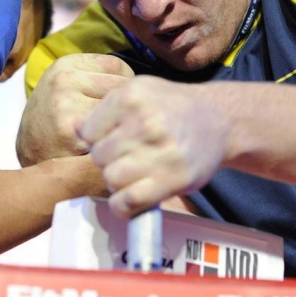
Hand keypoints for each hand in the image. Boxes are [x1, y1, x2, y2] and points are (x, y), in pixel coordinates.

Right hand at [16, 54, 134, 166]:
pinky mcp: (73, 134)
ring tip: (107, 133)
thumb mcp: (68, 85)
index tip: (113, 102)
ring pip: (120, 111)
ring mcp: (67, 106)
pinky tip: (102, 147)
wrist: (30, 153)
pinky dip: (114, 142)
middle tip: (113, 121)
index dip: (122, 86)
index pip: (118, 66)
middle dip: (123, 106)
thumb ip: (97, 77)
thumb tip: (141, 82)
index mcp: (66, 65)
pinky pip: (112, 133)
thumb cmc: (57, 118)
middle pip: (122, 88)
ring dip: (120, 124)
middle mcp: (64, 81)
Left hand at [78, 76, 227, 216]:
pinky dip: (124, 205)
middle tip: (128, 157)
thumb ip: (106, 108)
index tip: (113, 140)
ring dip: (119, 182)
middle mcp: (146, 122)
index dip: (97, 140)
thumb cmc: (173, 107)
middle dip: (109, 160)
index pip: (87, 132)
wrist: (220, 120)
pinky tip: (132, 197)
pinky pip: (129, 201)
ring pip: (111, 179)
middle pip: (99, 157)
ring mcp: (161, 152)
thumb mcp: (140, 91)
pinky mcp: (173, 179)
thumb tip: (75, 129)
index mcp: (132, 96)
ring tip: (135, 173)